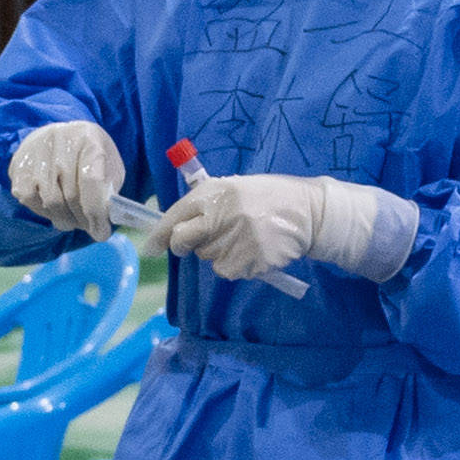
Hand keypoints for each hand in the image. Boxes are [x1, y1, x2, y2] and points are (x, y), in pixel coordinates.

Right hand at [8, 120, 126, 237]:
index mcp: (90, 139)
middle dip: (81, 220)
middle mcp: (61, 140)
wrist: (61, 135)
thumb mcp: (109, 167)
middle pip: (71, 194)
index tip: (101, 233)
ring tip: (71, 222)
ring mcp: (37, 150)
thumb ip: (108, 191)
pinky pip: (29, 198)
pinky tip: (51, 210)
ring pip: (50, 200)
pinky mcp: (19, 163)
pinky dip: (42, 211)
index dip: (97, 213)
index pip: (92, 181)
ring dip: (63, 219)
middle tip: (88, 228)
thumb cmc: (88, 157)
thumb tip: (102, 220)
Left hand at [164, 171, 412, 284]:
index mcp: (216, 192)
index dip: (159, 234)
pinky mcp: (250, 261)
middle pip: (183, 241)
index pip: (176, 214)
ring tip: (242, 238)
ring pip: (208, 258)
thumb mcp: (236, 188)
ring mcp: (236, 240)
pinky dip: (237, 266)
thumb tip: (173, 227)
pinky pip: (228, 271)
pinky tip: (253, 251)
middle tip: (195, 243)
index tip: (149, 248)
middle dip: (184, 245)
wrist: (309, 213)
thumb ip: (207, 204)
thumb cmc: (268, 198)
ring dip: (218, 253)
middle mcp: (222, 214)